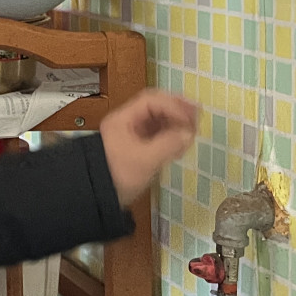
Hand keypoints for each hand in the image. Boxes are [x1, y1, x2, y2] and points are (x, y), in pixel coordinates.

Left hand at [99, 89, 197, 205]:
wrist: (98, 195)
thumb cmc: (116, 176)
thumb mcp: (144, 160)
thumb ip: (168, 144)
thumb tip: (188, 133)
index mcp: (123, 119)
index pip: (151, 101)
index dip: (173, 106)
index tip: (189, 119)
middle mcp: (127, 122)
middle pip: (156, 107)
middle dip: (177, 110)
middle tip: (197, 115)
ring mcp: (132, 133)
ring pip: (158, 119)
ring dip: (176, 122)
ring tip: (192, 131)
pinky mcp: (138, 145)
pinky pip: (158, 133)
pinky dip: (171, 135)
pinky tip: (181, 143)